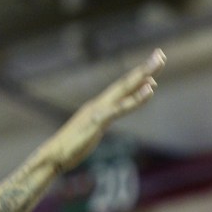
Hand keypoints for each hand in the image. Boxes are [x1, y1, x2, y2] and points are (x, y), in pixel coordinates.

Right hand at [44, 48, 165, 173]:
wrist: (51, 157)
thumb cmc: (67, 149)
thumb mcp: (88, 134)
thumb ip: (97, 125)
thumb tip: (101, 119)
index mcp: (97, 107)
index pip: (121, 89)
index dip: (137, 77)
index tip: (153, 67)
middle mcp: (99, 104)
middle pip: (125, 83)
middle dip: (144, 68)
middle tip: (160, 53)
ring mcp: (98, 110)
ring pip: (125, 88)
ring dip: (143, 73)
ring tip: (159, 60)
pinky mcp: (98, 121)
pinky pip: (121, 107)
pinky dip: (136, 97)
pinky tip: (150, 88)